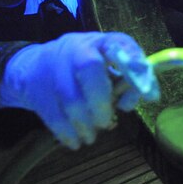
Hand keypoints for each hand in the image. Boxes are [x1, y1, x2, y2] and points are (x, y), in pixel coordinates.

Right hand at [0, 32, 159, 148]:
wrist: (32, 66)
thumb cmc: (80, 70)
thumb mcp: (104, 68)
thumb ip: (125, 81)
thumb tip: (141, 98)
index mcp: (98, 42)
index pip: (120, 44)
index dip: (135, 66)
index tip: (149, 93)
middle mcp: (75, 47)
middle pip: (88, 67)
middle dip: (101, 100)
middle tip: (106, 121)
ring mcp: (52, 66)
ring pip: (69, 97)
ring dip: (84, 123)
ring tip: (91, 136)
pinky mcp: (35, 87)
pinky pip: (52, 114)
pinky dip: (66, 132)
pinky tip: (75, 141)